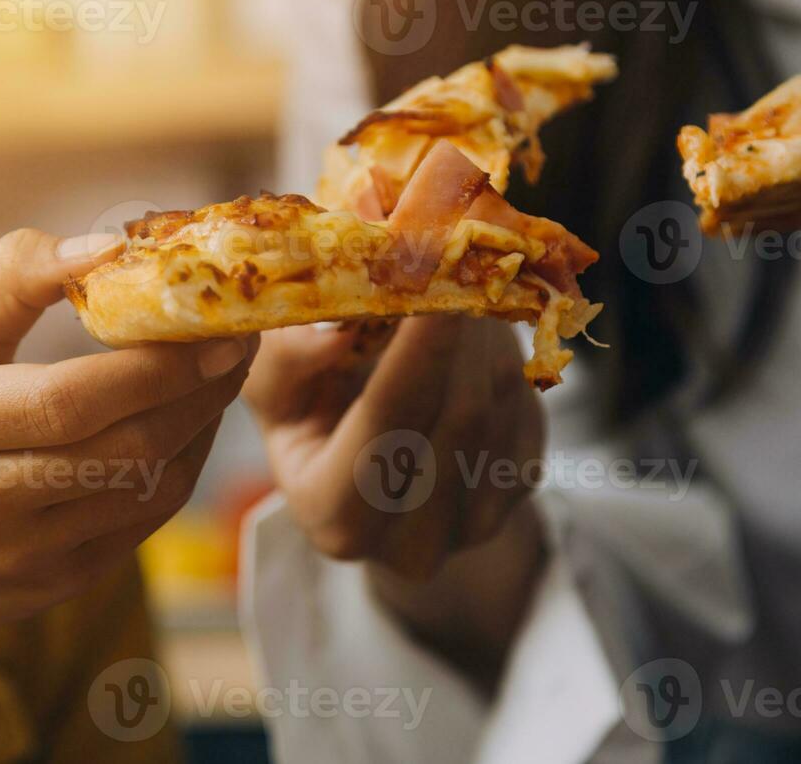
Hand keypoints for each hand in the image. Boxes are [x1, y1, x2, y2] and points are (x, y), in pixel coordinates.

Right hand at [0, 229, 255, 760]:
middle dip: (199, 391)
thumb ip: (13, 278)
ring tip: (224, 374)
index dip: (155, 365)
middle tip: (240, 342)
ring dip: (202, 426)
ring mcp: (21, 554)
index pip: (67, 399)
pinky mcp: (57, 584)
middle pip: (123, 448)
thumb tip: (108, 245)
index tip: (214, 326)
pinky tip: (194, 422)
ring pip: (147, 488)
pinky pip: (146, 521)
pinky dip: (184, 465)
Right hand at [244, 317, 546, 686]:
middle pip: (457, 415)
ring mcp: (475, 525)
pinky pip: (524, 408)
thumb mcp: (276, 388)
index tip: (433, 280)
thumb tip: (333, 337)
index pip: (387, 428)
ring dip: (481, 335)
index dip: (415, 354)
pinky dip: (502, 357)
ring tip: (453, 286)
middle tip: (452, 257)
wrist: (373, 464)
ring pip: (497, 404)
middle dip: (458, 329)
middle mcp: (410, 543)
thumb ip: (289, 360)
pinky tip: (471, 334)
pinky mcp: (517, 492)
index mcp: (335, 518)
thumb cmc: (312, 413)